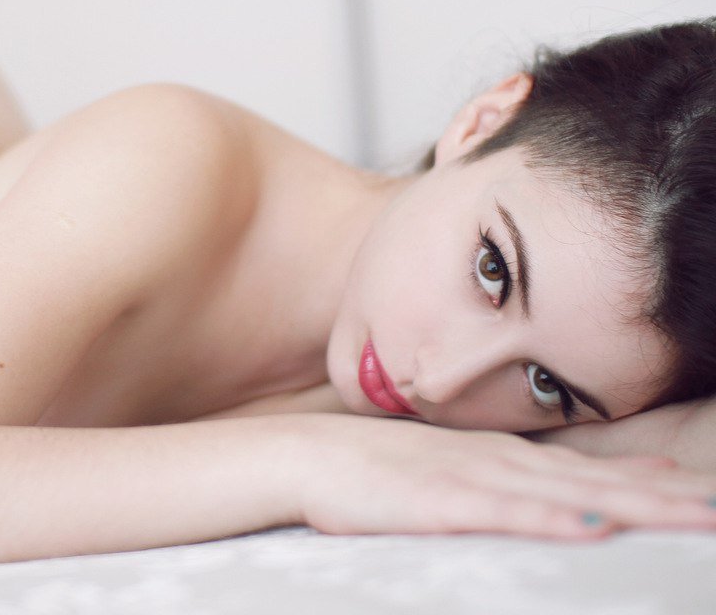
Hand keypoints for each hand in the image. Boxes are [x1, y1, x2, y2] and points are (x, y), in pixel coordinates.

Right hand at [297, 415, 715, 538]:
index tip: (701, 488)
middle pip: (598, 482)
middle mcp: (500, 463)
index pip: (589, 470)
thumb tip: (541, 500)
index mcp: (501, 458)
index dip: (649, 481)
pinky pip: (507, 513)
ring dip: (636, 505)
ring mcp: (474, 479)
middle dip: (666, 498)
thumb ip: (492, 484)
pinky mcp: (441, 502)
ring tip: (694, 515)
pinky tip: (594, 527)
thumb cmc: (370, 470)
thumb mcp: (442, 472)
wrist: (305, 454)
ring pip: (570, 494)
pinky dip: (553, 518)